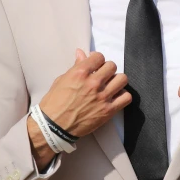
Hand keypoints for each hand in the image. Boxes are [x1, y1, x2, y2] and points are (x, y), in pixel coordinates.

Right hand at [27, 49, 131, 168]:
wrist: (53, 126)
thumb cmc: (54, 103)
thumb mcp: (61, 80)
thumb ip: (75, 66)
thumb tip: (81, 53)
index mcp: (80, 73)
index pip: (99, 56)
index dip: (97, 59)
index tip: (95, 64)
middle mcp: (93, 83)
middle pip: (112, 66)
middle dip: (107, 69)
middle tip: (102, 75)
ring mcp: (103, 97)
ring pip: (122, 79)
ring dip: (117, 80)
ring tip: (110, 85)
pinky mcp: (108, 110)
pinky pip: (126, 97)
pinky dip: (123, 95)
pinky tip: (115, 97)